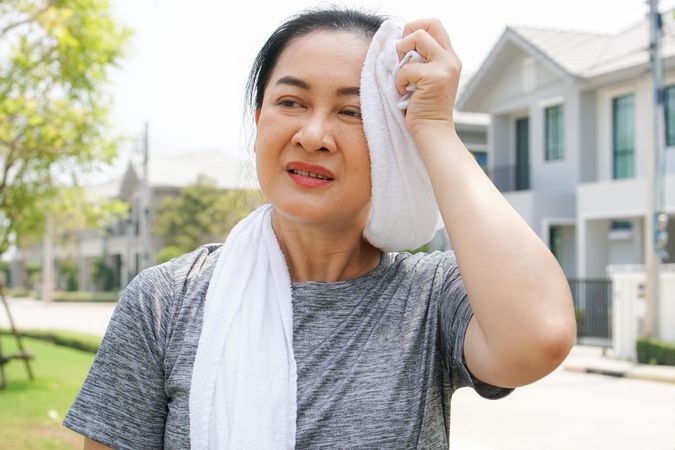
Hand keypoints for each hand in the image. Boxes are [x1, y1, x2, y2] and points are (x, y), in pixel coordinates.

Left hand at [395, 19, 460, 137]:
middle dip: (407, 37)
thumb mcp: (426, 79)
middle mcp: (450, 59)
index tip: (405, 48)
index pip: (434, 24)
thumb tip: (400, 43)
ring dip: (403, 59)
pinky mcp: (434, 77)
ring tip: (403, 79)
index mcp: (449, 58)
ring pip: (417, 38)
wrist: (432, 132)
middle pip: (428, 25)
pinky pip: (406, 67)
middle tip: (401, 58)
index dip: (415, 28)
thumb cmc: (424, 109)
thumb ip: (421, 61)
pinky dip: (399, 81)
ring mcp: (445, 67)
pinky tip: (404, 94)